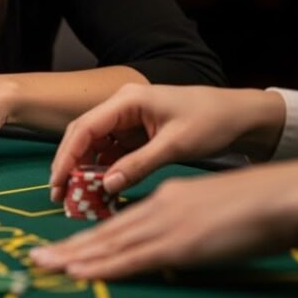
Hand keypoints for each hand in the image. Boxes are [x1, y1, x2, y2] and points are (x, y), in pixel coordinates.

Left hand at [30, 158, 297, 279]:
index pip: (118, 223)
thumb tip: (167, 252)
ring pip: (110, 243)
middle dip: (68, 248)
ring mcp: (166, 225)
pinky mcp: (178, 242)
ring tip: (45, 264)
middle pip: (104, 232)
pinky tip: (80, 270)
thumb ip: (184, 228)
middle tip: (35, 258)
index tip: (62, 249)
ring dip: (75, 256)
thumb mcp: (209, 213)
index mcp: (166, 199)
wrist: (283, 195)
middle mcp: (158, 209)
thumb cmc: (256, 206)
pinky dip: (103, 265)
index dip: (87, 238)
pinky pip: (132, 257)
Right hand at [49, 84, 285, 201]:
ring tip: (76, 197)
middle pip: (83, 135)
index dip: (67, 156)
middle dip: (69, 164)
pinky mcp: (134, 132)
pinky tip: (100, 189)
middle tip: (59, 195)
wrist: (239, 115)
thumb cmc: (211, 121)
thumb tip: (107, 186)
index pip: (86, 128)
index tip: (58, 181)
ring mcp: (127, 119)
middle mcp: (121, 106)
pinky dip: (103, 170)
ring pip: (94, 145)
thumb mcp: (176, 145)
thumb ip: (139, 164)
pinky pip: (110, 152)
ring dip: (84, 170)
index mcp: (128, 100)